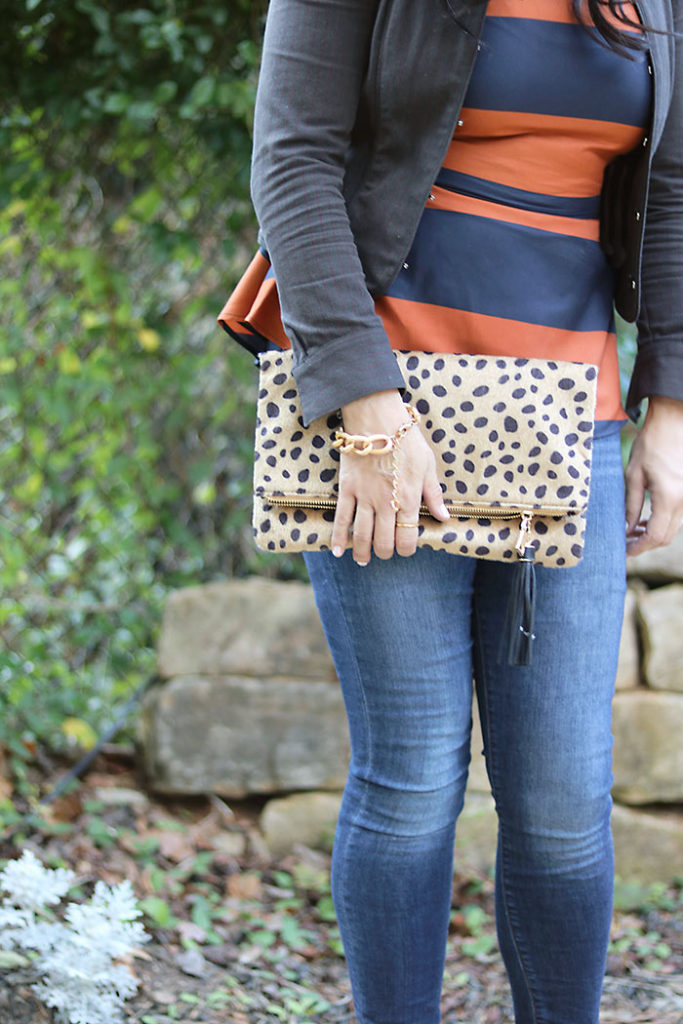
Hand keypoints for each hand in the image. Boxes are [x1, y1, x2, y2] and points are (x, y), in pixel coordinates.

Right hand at [330, 389, 449, 563]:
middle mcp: (386, 503)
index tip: (405, 548)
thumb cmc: (406, 440)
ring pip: (362, 535)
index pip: (407, 537)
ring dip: (362, 552)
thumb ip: (434, 495)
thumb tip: (443, 517)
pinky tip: (338, 551)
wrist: (377, 418)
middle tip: (384, 553)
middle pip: (383, 541)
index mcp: (409, 498)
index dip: (406, 548)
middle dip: (385, 552)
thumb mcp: (427, 465)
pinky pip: (341, 518)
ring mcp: (364, 497)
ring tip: (363, 560)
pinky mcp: (347, 489)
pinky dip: (338, 537)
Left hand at [625, 395, 682, 556]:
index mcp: (669, 498)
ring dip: (653, 533)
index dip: (639, 548)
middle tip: (625, 544)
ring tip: (631, 531)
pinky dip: (661, 522)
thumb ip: (632, 505)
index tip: (625, 552)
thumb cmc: (651, 444)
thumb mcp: (634, 475)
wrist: (674, 422)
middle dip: (645, 544)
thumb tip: (627, 528)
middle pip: (666, 536)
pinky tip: (645, 519)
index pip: (655, 536)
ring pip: (673, 528)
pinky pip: (676, 515)